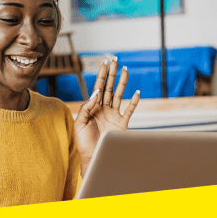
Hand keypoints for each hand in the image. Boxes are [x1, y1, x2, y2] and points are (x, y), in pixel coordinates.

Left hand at [74, 58, 139, 176]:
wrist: (93, 157)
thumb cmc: (83, 142)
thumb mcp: (80, 123)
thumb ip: (87, 107)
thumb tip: (96, 92)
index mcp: (93, 108)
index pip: (98, 87)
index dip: (101, 75)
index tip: (104, 63)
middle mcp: (104, 109)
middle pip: (110, 87)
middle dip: (113, 74)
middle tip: (116, 60)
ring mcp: (114, 115)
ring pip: (119, 95)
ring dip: (123, 83)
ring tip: (126, 70)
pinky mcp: (122, 123)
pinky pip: (130, 110)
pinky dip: (134, 102)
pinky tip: (136, 92)